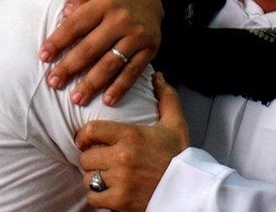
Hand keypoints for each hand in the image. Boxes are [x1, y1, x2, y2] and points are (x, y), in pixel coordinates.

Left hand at [40, 0, 161, 104]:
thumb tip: (66, 13)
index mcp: (103, 1)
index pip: (75, 24)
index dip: (58, 42)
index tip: (43, 57)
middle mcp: (121, 19)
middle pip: (90, 48)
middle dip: (70, 67)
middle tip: (54, 82)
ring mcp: (137, 36)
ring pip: (111, 63)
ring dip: (92, 83)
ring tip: (76, 99)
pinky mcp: (150, 49)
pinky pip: (133, 71)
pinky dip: (120, 88)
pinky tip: (106, 101)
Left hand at [75, 73, 188, 211]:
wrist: (192, 192)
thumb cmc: (180, 158)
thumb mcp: (176, 125)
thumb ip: (166, 98)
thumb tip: (157, 76)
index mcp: (130, 136)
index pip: (90, 130)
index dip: (83, 135)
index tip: (86, 139)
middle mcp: (122, 157)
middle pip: (85, 156)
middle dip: (90, 158)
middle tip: (98, 159)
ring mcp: (120, 181)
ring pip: (87, 178)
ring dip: (92, 177)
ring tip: (103, 176)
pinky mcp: (120, 202)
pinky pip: (93, 197)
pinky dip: (97, 196)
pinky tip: (107, 192)